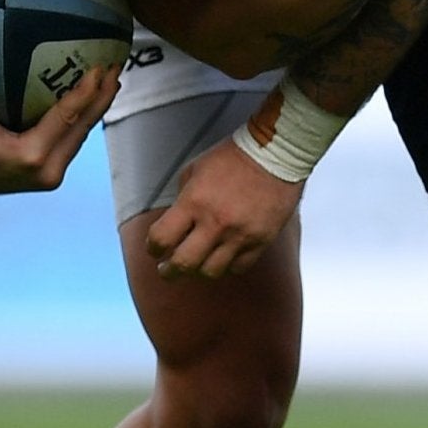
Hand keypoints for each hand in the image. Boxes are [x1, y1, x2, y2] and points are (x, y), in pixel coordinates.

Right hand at [0, 59, 118, 194]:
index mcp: (30, 157)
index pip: (66, 118)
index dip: (85, 93)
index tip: (99, 68)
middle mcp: (48, 169)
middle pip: (84, 126)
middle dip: (102, 96)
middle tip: (116, 65)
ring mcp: (53, 172)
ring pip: (83, 133)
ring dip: (99, 106)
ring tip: (112, 77)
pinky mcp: (53, 170)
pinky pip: (76, 138)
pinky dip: (87, 117)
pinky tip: (95, 97)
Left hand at [145, 136, 300, 278]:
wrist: (275, 154)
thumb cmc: (232, 158)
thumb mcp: (194, 170)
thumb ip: (181, 200)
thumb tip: (174, 225)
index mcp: (194, 201)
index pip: (162, 238)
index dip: (152, 248)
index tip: (154, 249)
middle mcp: (216, 222)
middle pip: (184, 264)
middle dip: (169, 271)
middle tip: (166, 270)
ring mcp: (240, 235)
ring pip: (211, 272)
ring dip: (198, 271)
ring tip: (195, 266)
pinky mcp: (260, 241)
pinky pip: (238, 268)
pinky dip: (226, 266)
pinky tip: (221, 258)